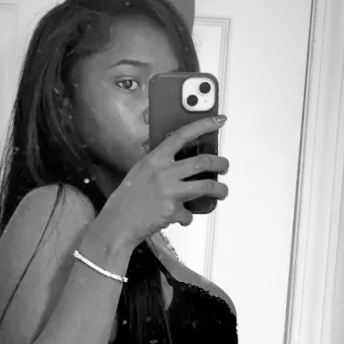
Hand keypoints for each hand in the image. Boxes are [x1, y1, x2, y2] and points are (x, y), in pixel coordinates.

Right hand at [102, 116, 228, 249]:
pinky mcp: (172, 210)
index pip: (182, 135)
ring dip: (220, 189)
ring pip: (207, 186)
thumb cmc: (128, 199)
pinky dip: (187, 217)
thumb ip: (159, 164)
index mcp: (156, 158)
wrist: (118, 223)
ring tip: (222, 192)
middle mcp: (164, 171)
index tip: (219, 120)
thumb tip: (178, 162)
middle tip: (225, 166)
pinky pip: (189, 213)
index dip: (204, 125)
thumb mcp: (141, 172)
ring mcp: (169, 191)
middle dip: (220, 163)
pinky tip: (181, 218)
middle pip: (203, 161)